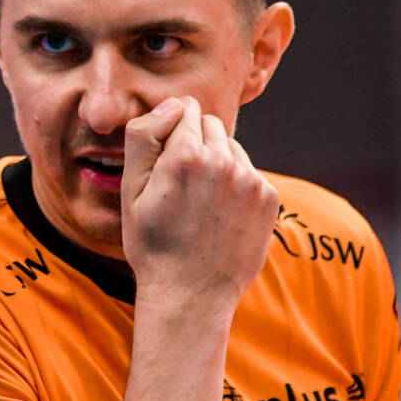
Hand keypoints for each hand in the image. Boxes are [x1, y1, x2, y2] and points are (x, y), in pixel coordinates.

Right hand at [120, 97, 278, 317]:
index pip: (185, 109)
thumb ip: (143, 137)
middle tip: (181, 184)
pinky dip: (236, 186)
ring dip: (218, 163)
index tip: (165, 162)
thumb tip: (173, 105)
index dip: (170, 133)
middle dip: (196, 143)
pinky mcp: (270, 198)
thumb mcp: (130, 191)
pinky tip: (220, 215)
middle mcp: (224, 161)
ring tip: (201, 203)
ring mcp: (252, 181)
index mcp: (186, 155)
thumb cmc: (153, 244)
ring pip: (232, 148)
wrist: (190, 295)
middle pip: (211, 124)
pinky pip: (250, 173)